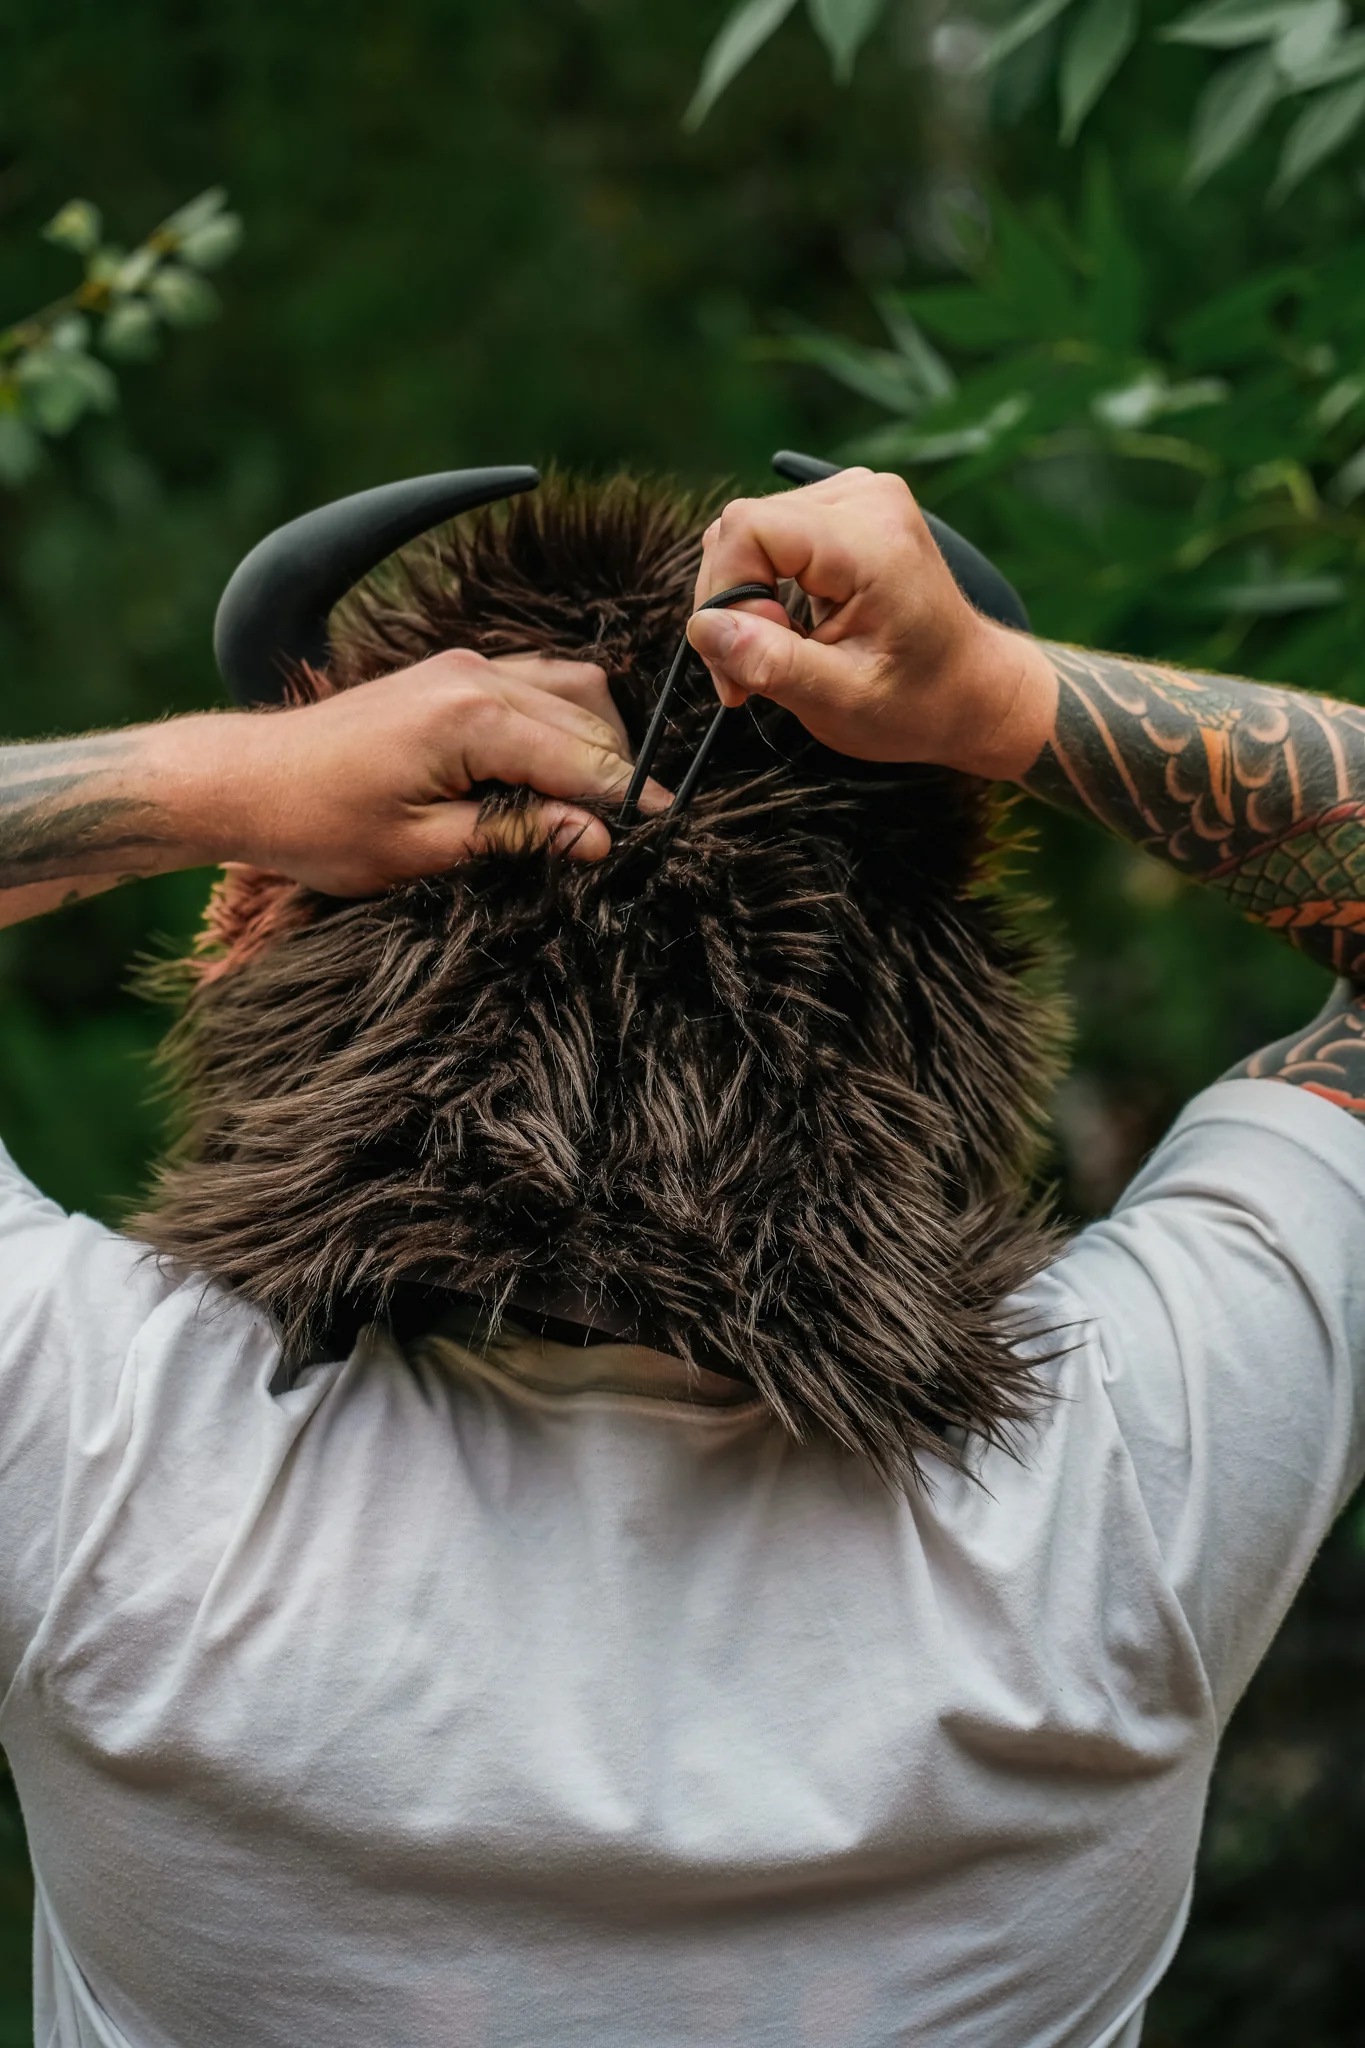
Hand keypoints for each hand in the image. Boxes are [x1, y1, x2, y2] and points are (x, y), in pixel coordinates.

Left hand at [180, 649, 666, 894]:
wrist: (248, 780)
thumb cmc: (322, 824)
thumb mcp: (424, 851)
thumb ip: (517, 836)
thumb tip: (596, 838)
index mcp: (473, 718)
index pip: (583, 762)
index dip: (627, 805)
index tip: (668, 837)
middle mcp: (477, 676)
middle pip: (591, 721)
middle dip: (618, 777)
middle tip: (635, 834)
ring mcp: (466, 667)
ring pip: (573, 693)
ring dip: (594, 746)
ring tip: (598, 808)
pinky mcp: (453, 673)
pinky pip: (538, 684)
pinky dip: (563, 723)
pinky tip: (558, 771)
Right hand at [684, 468, 1054, 780]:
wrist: (974, 690)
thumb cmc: (919, 703)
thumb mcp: (841, 701)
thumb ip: (771, 664)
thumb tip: (704, 629)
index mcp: (870, 541)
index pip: (748, 528)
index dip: (728, 593)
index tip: (745, 662)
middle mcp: (865, 499)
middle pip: (741, 528)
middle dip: (733, 605)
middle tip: (751, 676)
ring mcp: (859, 495)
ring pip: (749, 532)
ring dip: (746, 599)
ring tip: (778, 655)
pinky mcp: (848, 507)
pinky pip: (771, 534)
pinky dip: (764, 585)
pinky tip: (789, 627)